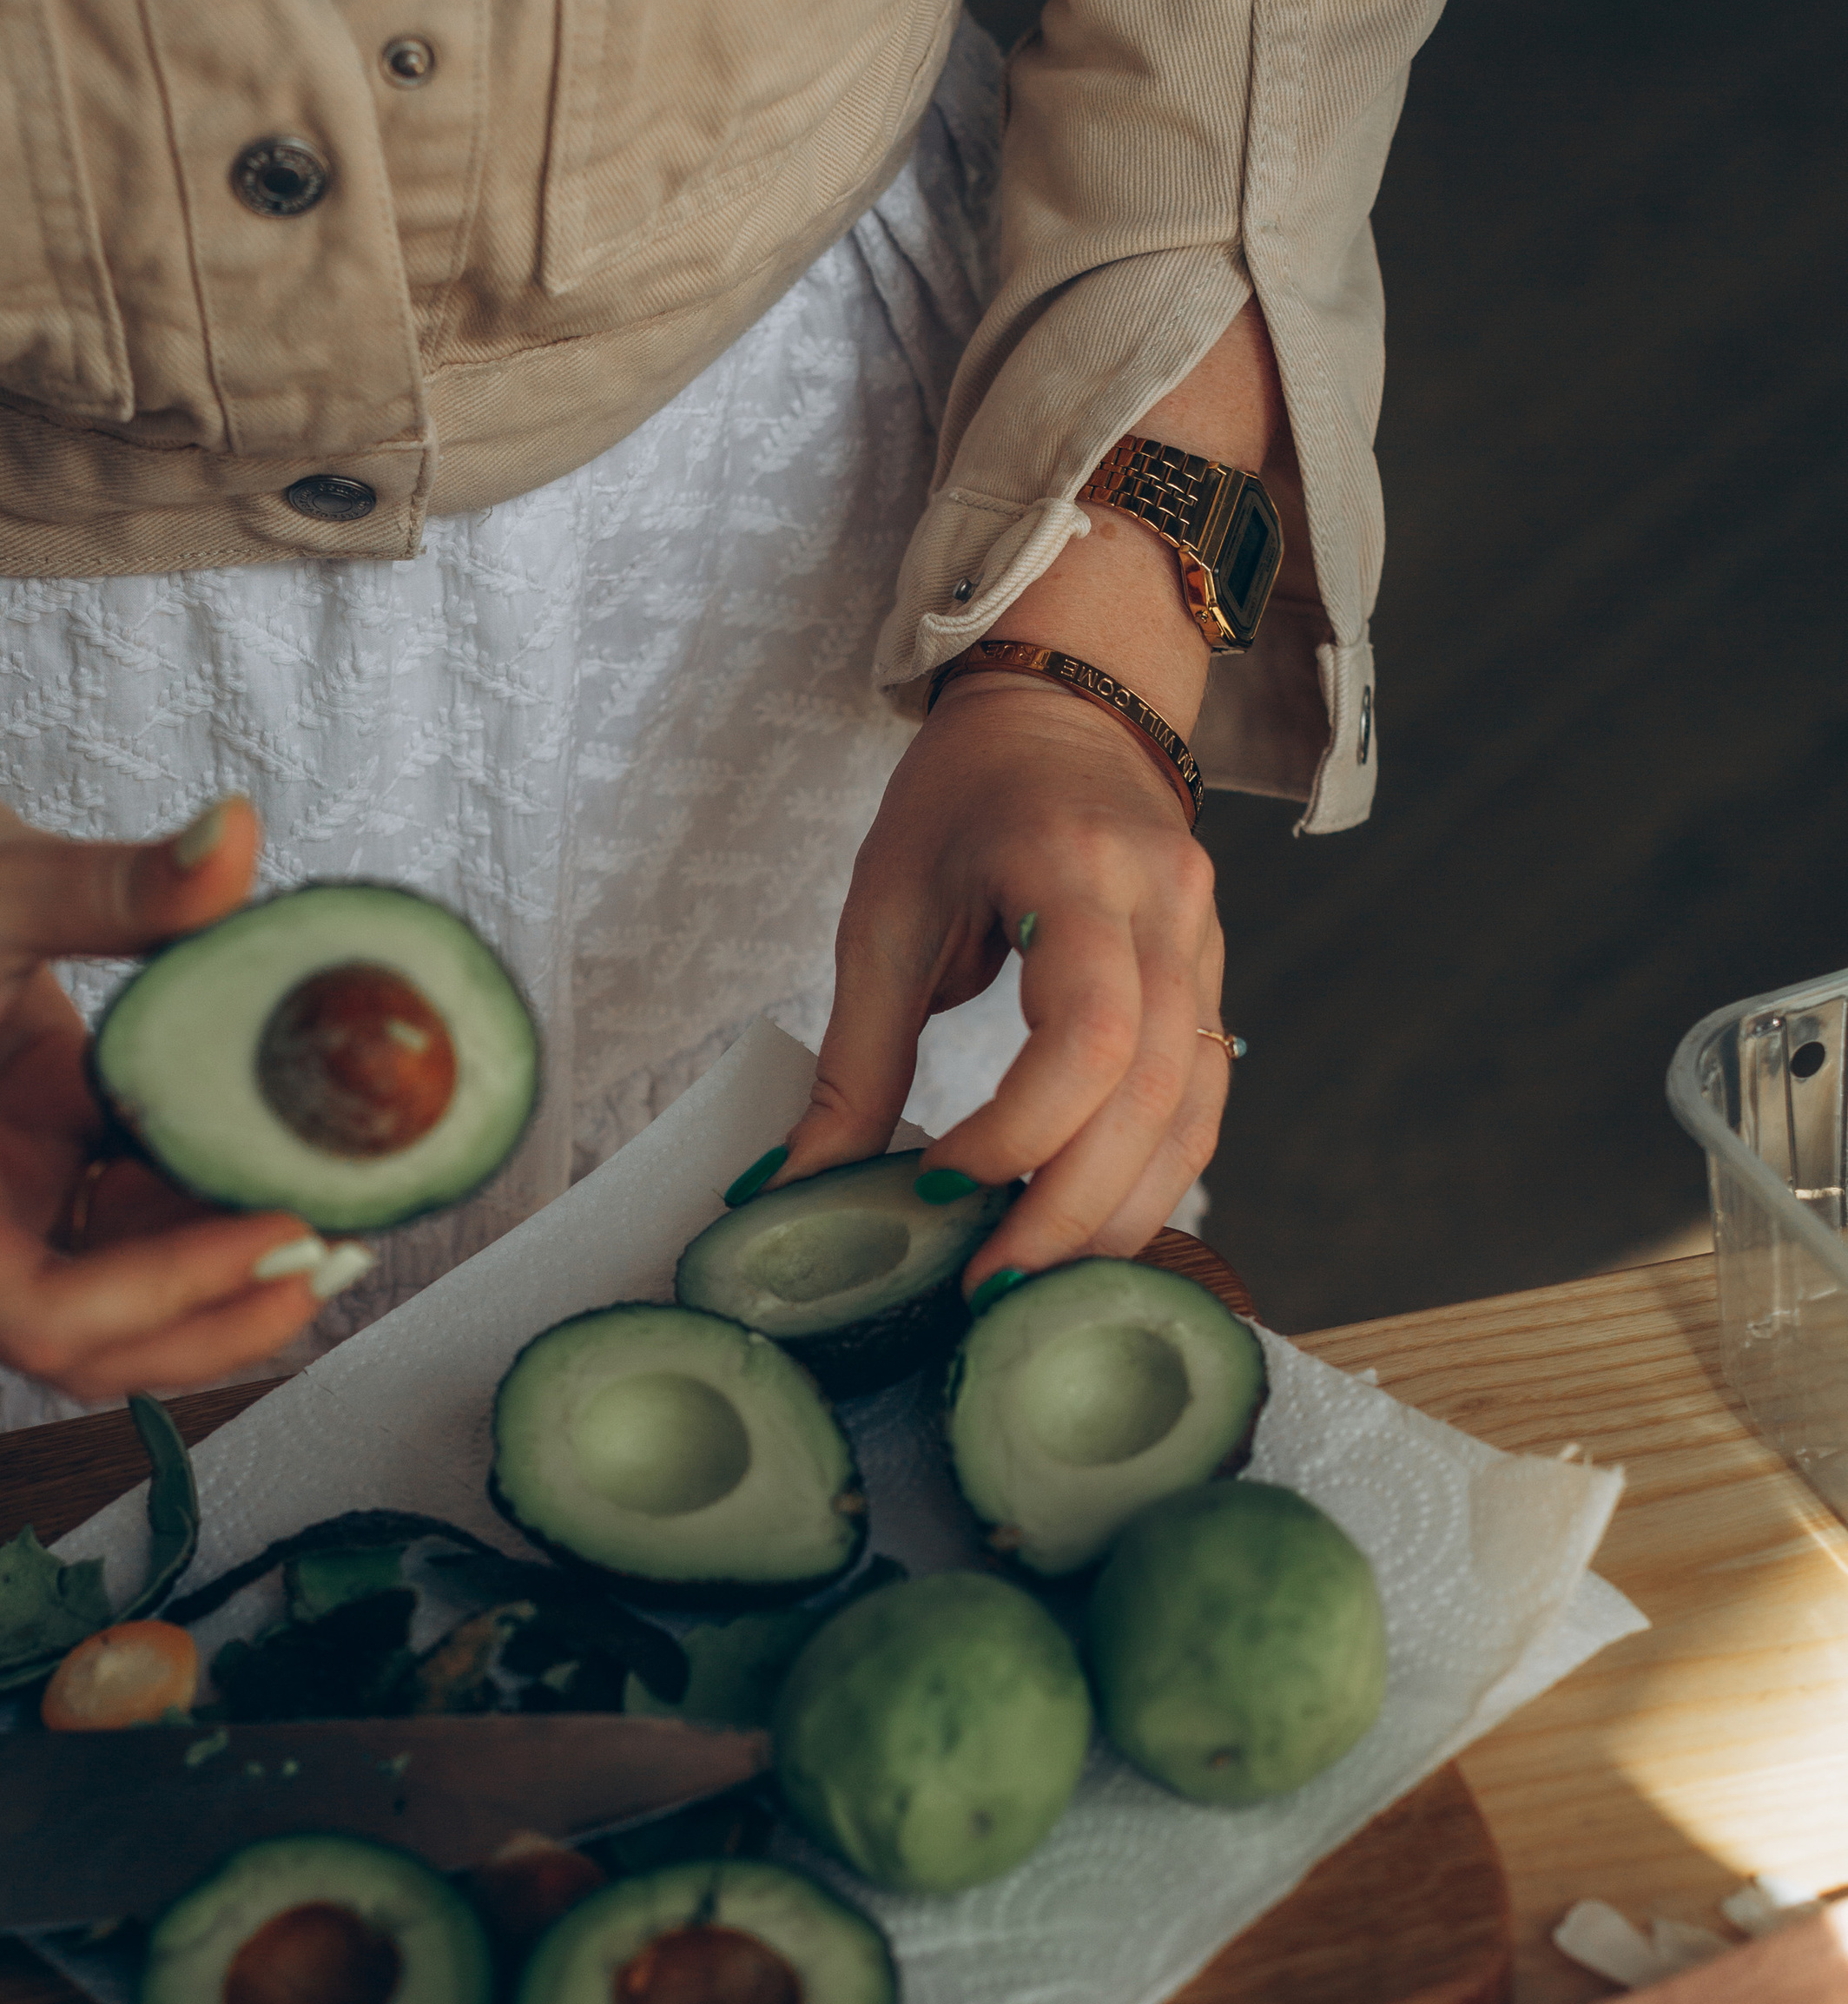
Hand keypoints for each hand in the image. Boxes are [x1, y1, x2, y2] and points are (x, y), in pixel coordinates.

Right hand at [0, 588, 328, 1395]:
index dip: (165, 1298)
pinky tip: (286, 1153)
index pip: (33, 1309)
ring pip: (120, 1280)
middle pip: (87, 1333)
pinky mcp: (32, 1139)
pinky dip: (204, 1193)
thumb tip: (239, 839)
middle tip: (338, 1257)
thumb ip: (119, 884)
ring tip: (338, 1211)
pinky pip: (130, 1202)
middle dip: (212, 1316)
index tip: (279, 1236)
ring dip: (222, 1264)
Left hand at [778, 672, 1229, 1282]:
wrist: (1064, 715)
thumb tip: (789, 1192)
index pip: (1087, 1033)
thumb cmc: (961, 801)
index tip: (940, 1186)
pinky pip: (1204, 1101)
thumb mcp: (883, 912)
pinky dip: (1151, 1178)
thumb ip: (851, 1061)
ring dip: (1119, 1213)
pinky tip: (1088, 1231)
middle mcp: (1163, 906)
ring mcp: (1207, 943)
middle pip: (1152, 1091)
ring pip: (1194, 1110)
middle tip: (989, 1288)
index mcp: (1075, 868)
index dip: (1021, 1132)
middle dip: (1071, 1207)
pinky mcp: (1215, 982)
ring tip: (1034, 1281)